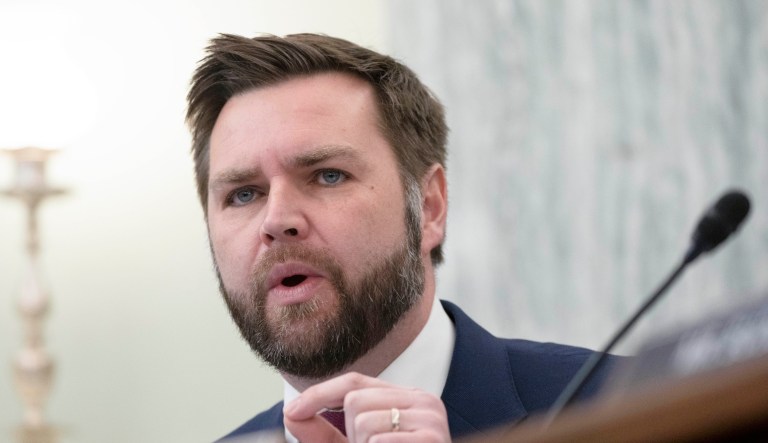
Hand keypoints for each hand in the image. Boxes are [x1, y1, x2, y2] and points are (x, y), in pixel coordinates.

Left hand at [283, 372, 449, 442]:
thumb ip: (323, 434)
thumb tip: (291, 414)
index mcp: (406, 398)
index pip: (355, 382)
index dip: (319, 394)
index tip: (292, 411)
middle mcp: (423, 400)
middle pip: (355, 399)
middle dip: (351, 434)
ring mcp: (431, 418)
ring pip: (363, 421)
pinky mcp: (433, 438)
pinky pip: (379, 441)